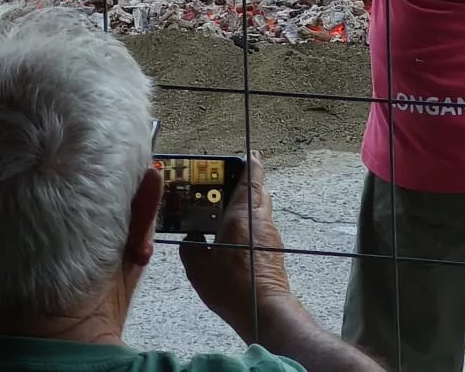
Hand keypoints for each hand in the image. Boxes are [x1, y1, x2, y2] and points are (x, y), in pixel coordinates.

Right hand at [180, 156, 294, 339]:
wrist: (263, 310)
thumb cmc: (230, 285)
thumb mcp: (198, 266)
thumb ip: (191, 246)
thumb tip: (191, 237)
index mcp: (243, 215)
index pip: (252, 179)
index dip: (251, 164)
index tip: (249, 154)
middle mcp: (260, 220)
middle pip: (258, 192)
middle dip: (246, 185)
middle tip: (227, 184)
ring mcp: (270, 235)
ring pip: (260, 211)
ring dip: (248, 207)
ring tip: (225, 214)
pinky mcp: (273, 251)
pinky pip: (261, 229)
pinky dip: (249, 226)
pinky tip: (233, 240)